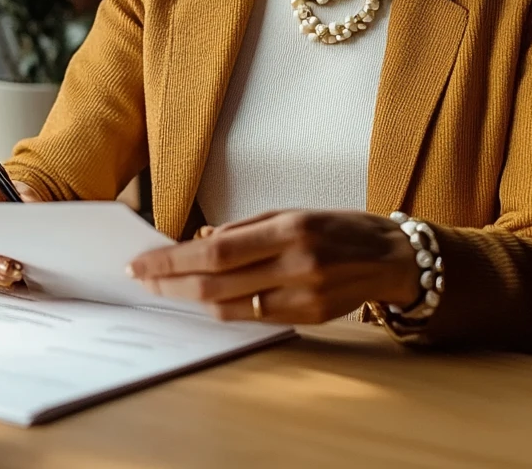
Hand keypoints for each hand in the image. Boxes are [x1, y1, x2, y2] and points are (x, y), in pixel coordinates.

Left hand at [126, 210, 420, 322]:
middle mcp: (296, 264)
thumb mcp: (292, 212)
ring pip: (228, 305)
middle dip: (170, 282)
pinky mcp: (308, 318)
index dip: (172, 260)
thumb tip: (199, 241)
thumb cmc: (338, 228)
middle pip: (215, 282)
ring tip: (165, 287)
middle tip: (141, 278)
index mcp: (289, 229)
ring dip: (190, 298)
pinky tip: (204, 298)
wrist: (391, 258)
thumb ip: (245, 228)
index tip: (142, 262)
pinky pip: (251, 318)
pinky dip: (222, 308)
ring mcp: (303, 296)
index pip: (216, 251)